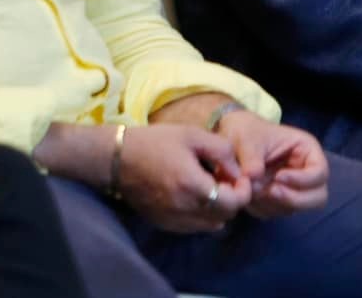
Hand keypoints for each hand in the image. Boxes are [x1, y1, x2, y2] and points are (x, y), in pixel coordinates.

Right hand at [115, 123, 250, 233]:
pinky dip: (201, 215)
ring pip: (211, 225)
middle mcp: (185, 209)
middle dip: (232, 198)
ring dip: (218, 209)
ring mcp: (174, 220)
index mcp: (193, 185)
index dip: (243, 190)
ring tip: (209, 187)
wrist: (118, 159)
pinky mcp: (164, 224)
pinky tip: (193, 196)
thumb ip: (222, 151)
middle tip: (225, 179)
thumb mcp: (193, 135)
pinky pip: (194, 227)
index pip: (234, 202)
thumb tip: (237, 172)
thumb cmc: (156, 142)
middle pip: (226, 215)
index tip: (239, 176)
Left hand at [215, 112, 327, 218]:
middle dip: (294, 199)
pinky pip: (277, 212)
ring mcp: (294, 188)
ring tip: (253, 189)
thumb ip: (251, 158)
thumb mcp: (246, 138)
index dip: (302, 180)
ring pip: (296, 208)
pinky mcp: (279, 200)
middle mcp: (305, 172)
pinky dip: (263, 208)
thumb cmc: (246, 132)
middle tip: (270, 191)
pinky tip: (249, 195)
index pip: (320, 173)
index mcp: (307, 150)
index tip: (278, 177)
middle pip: (318, 197)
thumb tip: (254, 177)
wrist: (232, 141)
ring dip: (274, 204)